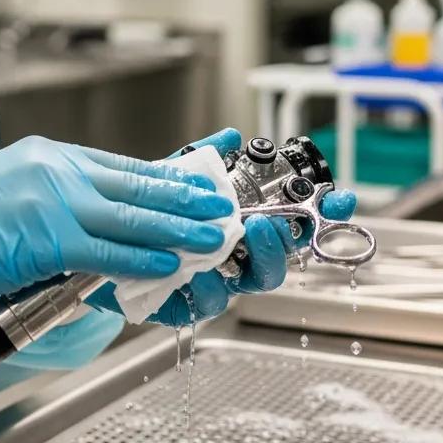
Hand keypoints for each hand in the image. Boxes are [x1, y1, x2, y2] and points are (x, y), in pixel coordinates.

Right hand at [0, 135, 233, 305]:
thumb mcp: (16, 187)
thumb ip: (61, 196)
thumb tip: (103, 216)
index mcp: (54, 155)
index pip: (126, 164)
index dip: (169, 173)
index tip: (198, 178)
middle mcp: (59, 169)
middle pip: (138, 184)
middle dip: (186, 196)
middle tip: (221, 202)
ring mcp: (54, 200)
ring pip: (132, 215)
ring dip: (179, 226)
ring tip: (212, 233)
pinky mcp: (46, 237)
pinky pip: (107, 249)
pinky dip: (142, 257)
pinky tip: (168, 262)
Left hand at [89, 130, 358, 325]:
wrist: (102, 241)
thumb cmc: (149, 211)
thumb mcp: (173, 178)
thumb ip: (204, 160)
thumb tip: (231, 135)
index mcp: (242, 228)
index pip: (292, 223)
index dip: (322, 214)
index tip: (340, 199)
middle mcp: (233, 260)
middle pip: (276, 262)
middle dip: (280, 243)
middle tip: (266, 222)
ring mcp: (212, 284)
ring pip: (243, 287)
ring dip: (244, 265)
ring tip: (233, 240)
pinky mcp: (180, 305)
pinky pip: (198, 306)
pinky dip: (199, 290)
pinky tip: (194, 275)